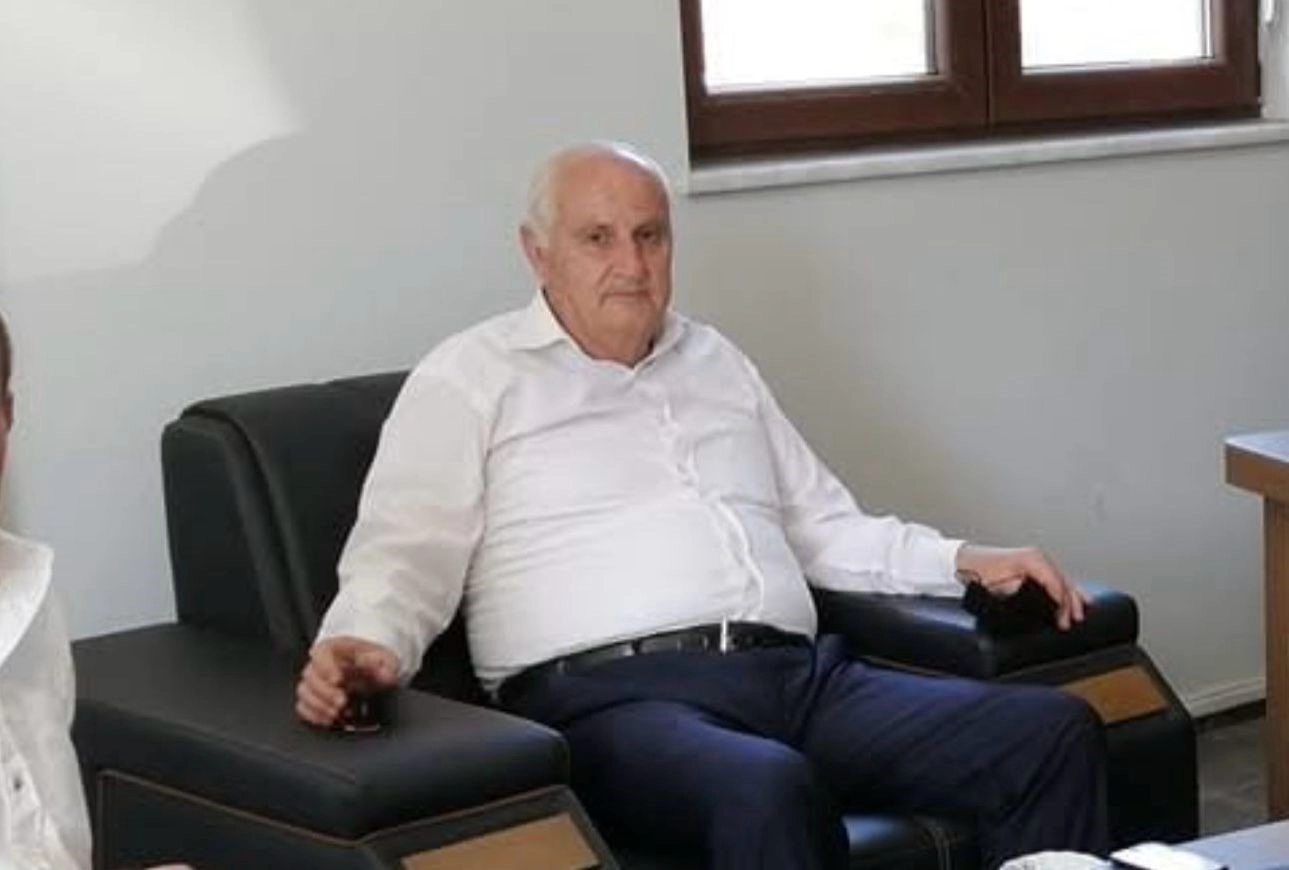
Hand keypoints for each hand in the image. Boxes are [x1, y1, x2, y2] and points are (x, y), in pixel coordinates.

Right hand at [295, 636, 399, 726]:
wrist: (373, 673)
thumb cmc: (376, 663)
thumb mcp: (387, 659)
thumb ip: (386, 664)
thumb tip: (382, 672)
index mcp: (335, 648)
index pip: (321, 653)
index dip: (326, 667)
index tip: (337, 679)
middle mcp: (320, 664)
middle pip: (310, 675)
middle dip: (325, 692)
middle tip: (341, 702)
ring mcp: (315, 681)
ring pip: (304, 692)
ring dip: (319, 705)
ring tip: (337, 713)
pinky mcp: (313, 697)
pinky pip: (303, 706)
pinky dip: (313, 715)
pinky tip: (328, 720)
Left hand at [955, 544, 1088, 630]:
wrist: (965, 562)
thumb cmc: (979, 572)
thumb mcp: (1001, 586)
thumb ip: (1023, 592)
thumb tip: (1040, 602)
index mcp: (1033, 560)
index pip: (1056, 583)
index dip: (1062, 603)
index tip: (1064, 619)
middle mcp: (1037, 557)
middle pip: (1063, 581)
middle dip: (1070, 602)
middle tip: (1073, 621)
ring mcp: (1035, 560)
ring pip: (1061, 578)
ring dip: (1072, 595)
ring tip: (1082, 610)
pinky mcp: (1032, 565)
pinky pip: (1053, 577)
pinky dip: (1063, 588)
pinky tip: (1072, 596)